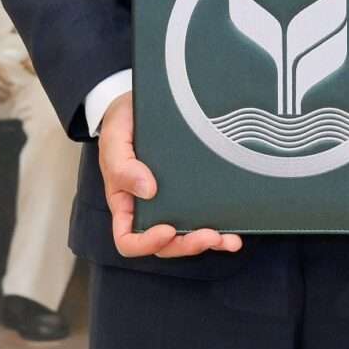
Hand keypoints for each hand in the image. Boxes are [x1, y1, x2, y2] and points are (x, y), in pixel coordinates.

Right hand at [97, 90, 240, 258]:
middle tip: (209, 236)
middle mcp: (148, 208)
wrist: (138, 104)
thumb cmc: (121, 124)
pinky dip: (221, 228)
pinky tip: (234, 232)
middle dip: (186, 245)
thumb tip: (147, 191)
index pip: (128, 239)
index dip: (147, 243)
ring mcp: (171, 202)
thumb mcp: (115, 140)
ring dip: (208, 241)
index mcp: (125, 202)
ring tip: (227, 240)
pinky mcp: (192, 191)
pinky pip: (204, 216)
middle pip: (164, 244)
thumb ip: (123, 166)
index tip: (167, 230)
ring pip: (186, 236)